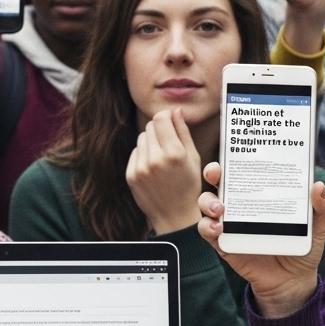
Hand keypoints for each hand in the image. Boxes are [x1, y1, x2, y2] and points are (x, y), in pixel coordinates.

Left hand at [125, 108, 204, 235]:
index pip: (161, 118)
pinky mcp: (131, 175)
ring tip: (162, 158)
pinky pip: (135, 152)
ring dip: (151, 142)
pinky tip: (153, 168)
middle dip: (159, 130)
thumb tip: (175, 110)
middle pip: (150, 126)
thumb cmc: (189, 185)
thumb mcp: (193, 157)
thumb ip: (183, 131)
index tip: (170, 122)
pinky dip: (143, 155)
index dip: (166, 117)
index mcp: (175, 154)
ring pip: (141, 138)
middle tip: (169, 144)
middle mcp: (156, 159)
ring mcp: (141, 168)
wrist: (175, 216)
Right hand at [196, 161, 324, 318]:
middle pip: (218, 182)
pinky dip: (207, 228)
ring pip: (207, 204)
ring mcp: (229, 223)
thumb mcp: (316, 226)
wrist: (293, 281)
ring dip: (208, 202)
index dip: (233, 158)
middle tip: (217, 175)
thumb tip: (318, 186)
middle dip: (212, 172)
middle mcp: (240, 204)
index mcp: (260, 193)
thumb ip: (320, 207)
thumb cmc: (302, 246)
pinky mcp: (223, 244)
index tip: (232, 153)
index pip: (243, 170)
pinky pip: (207, 232)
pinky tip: (217, 229)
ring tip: (220, 210)